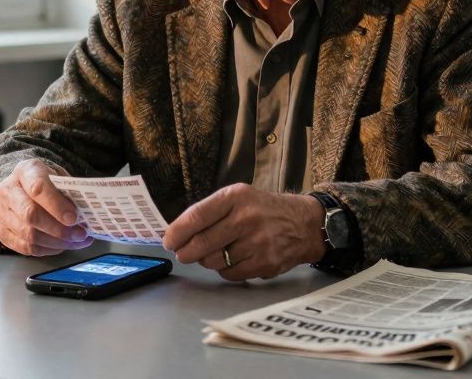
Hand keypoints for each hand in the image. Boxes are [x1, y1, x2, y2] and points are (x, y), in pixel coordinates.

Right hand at [0, 160, 93, 255]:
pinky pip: (25, 248)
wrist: (24, 187)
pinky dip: (47, 250)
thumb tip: (85, 213)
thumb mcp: (59, 177)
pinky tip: (61, 245)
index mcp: (25, 171)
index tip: (74, 218)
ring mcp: (2, 213)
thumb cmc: (47, 182)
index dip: (57, 205)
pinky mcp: (2, 232)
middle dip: (59, 229)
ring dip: (56, 242)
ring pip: (29, 235)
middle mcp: (8, 191)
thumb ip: (69, 191)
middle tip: (80, 234)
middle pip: (31, 215)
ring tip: (75, 241)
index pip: (38, 188)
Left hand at [163, 183, 324, 280]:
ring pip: (214, 261)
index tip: (168, 241)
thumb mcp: (238, 198)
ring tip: (213, 253)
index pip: (197, 216)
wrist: (303, 224)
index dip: (177, 231)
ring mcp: (257, 242)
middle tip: (182, 254)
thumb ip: (210, 212)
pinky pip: (230, 274)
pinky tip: (232, 260)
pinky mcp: (264, 263)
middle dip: (186, 252)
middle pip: (202, 243)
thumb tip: (177, 233)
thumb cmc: (263, 210)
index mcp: (236, 197)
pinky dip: (224, 270)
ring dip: (207, 261)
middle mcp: (247, 218)